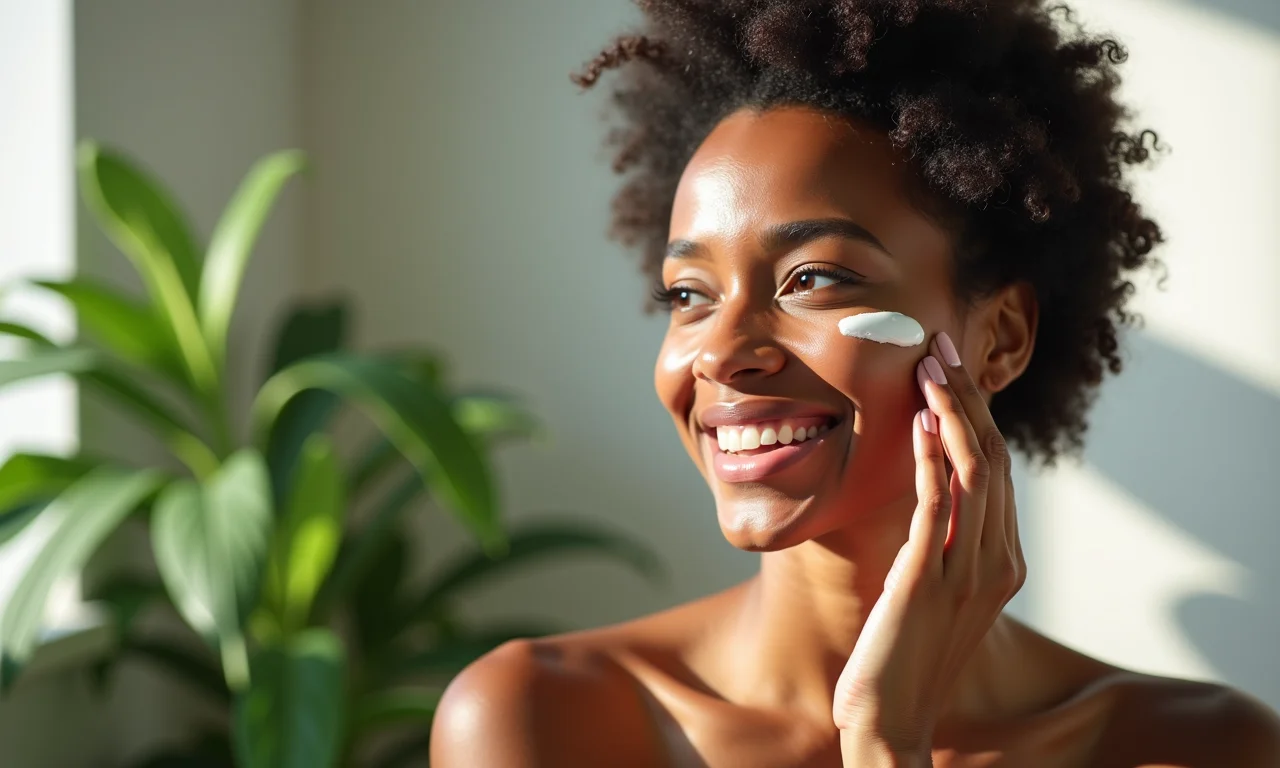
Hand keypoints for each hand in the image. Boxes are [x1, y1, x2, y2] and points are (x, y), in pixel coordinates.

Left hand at [832, 333, 1025, 764]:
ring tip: (932, 365)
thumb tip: (927, 496)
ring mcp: (968, 572)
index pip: (996, 470)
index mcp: (1002, 561)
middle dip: (969, 397)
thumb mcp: (931, 591)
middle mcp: (998, 561)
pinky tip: (920, 421)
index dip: (976, 415)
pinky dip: (932, 458)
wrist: (891, 718)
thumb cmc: (904, 655)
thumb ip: (940, 545)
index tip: (952, 371)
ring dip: (953, 412)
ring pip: (973, 471)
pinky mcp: (929, 579)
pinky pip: (938, 505)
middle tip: (943, 347)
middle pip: (992, 458)